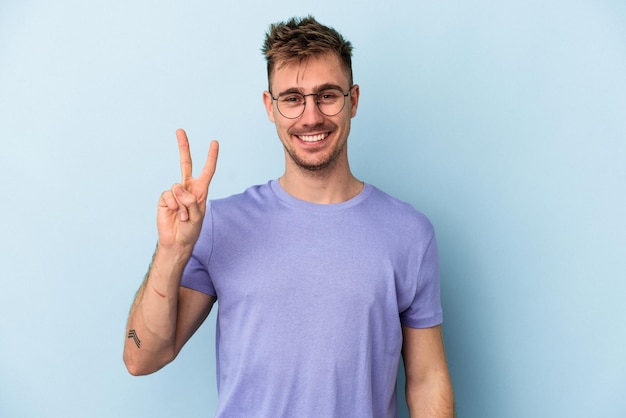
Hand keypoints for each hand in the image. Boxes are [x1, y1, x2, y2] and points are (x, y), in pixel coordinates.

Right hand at [157, 129, 218, 249]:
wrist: (176, 241)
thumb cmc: (191, 230)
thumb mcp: (198, 217)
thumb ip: (192, 201)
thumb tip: (178, 188)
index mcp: (200, 190)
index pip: (207, 170)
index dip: (211, 157)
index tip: (214, 142)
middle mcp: (187, 188)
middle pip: (185, 163)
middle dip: (183, 146)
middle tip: (180, 130)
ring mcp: (175, 192)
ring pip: (178, 187)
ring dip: (183, 205)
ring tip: (184, 216)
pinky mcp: (165, 199)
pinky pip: (169, 196)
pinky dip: (174, 207)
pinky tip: (175, 215)